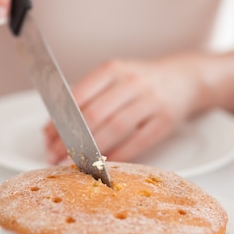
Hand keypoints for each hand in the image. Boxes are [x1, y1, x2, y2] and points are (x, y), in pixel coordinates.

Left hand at [43, 56, 202, 162]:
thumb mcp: (116, 79)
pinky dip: (118, 155)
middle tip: (55, 156)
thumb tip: (54, 128)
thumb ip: (89, 98)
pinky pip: (138, 142)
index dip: (60, 120)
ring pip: (115, 128)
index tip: (47, 138)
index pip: (78, 96)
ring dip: (91, 150)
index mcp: (113, 69)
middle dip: (70, 139)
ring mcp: (151, 100)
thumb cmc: (142, 82)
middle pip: (94, 114)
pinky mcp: (165, 120)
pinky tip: (104, 164)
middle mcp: (132, 82)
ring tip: (74, 163)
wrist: (185, 79)